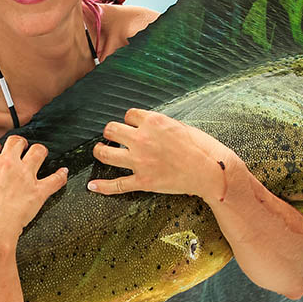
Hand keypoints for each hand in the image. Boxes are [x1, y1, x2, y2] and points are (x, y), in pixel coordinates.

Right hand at [0, 136, 66, 241]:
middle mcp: (8, 164)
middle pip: (17, 142)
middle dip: (19, 144)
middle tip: (20, 149)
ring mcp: (25, 176)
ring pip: (38, 151)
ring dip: (40, 151)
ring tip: (40, 153)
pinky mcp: (38, 191)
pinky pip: (56, 179)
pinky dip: (61, 176)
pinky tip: (64, 172)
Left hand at [88, 108, 229, 201]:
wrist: (210, 171)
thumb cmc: (201, 147)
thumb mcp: (179, 126)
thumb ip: (159, 125)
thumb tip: (147, 126)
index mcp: (153, 122)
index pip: (128, 114)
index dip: (129, 120)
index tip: (131, 125)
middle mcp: (142, 139)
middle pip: (111, 129)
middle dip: (110, 132)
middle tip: (113, 137)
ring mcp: (140, 161)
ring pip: (105, 154)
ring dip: (100, 152)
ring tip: (100, 151)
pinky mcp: (143, 181)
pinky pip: (117, 184)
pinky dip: (103, 187)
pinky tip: (92, 186)